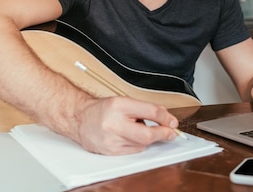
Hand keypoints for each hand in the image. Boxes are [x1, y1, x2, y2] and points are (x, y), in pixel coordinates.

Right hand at [60, 96, 179, 154]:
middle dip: (163, 133)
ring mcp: (111, 140)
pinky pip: (134, 151)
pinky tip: (131, 137)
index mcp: (119, 106)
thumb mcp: (123, 101)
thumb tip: (165, 117)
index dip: (165, 117)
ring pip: (142, 144)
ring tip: (138, 128)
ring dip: (148, 138)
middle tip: (170, 132)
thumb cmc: (102, 109)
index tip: (173, 121)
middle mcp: (114, 123)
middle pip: (147, 134)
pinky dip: (138, 145)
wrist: (80, 119)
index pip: (150, 112)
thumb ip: (145, 108)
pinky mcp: (110, 152)